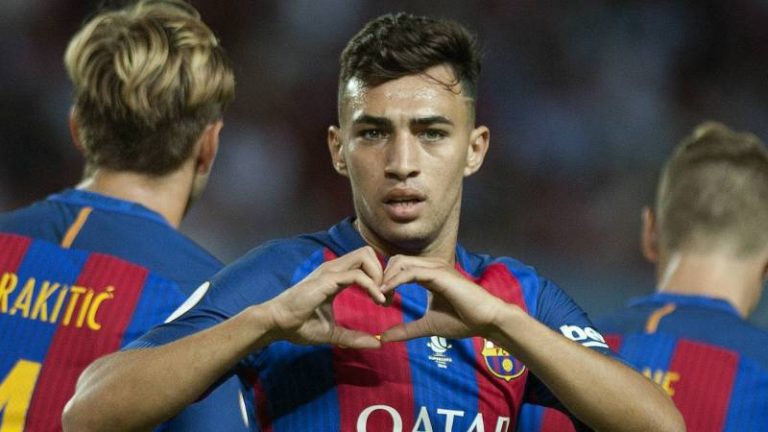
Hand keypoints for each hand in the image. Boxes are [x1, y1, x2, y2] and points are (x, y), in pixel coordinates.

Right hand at [266, 246, 384, 348]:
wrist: (277, 324)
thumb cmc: (299, 326)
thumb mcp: (333, 333)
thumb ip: (354, 337)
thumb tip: (377, 343)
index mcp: (335, 277)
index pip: (364, 263)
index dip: (379, 277)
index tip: (385, 300)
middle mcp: (334, 269)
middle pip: (367, 253)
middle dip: (383, 271)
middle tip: (387, 295)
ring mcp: (330, 272)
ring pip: (365, 256)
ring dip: (379, 275)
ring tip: (382, 298)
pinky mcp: (327, 280)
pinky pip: (357, 275)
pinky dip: (372, 286)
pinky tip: (378, 300)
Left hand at [379, 255, 507, 341]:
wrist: (487, 321)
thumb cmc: (463, 321)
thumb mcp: (428, 326)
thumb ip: (406, 330)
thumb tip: (384, 338)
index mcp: (429, 274)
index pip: (399, 268)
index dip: (385, 281)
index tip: (378, 301)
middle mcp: (432, 266)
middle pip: (396, 261)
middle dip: (381, 276)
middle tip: (377, 299)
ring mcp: (436, 268)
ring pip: (401, 262)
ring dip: (386, 278)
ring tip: (380, 297)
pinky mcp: (440, 274)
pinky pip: (411, 272)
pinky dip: (395, 281)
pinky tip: (386, 293)